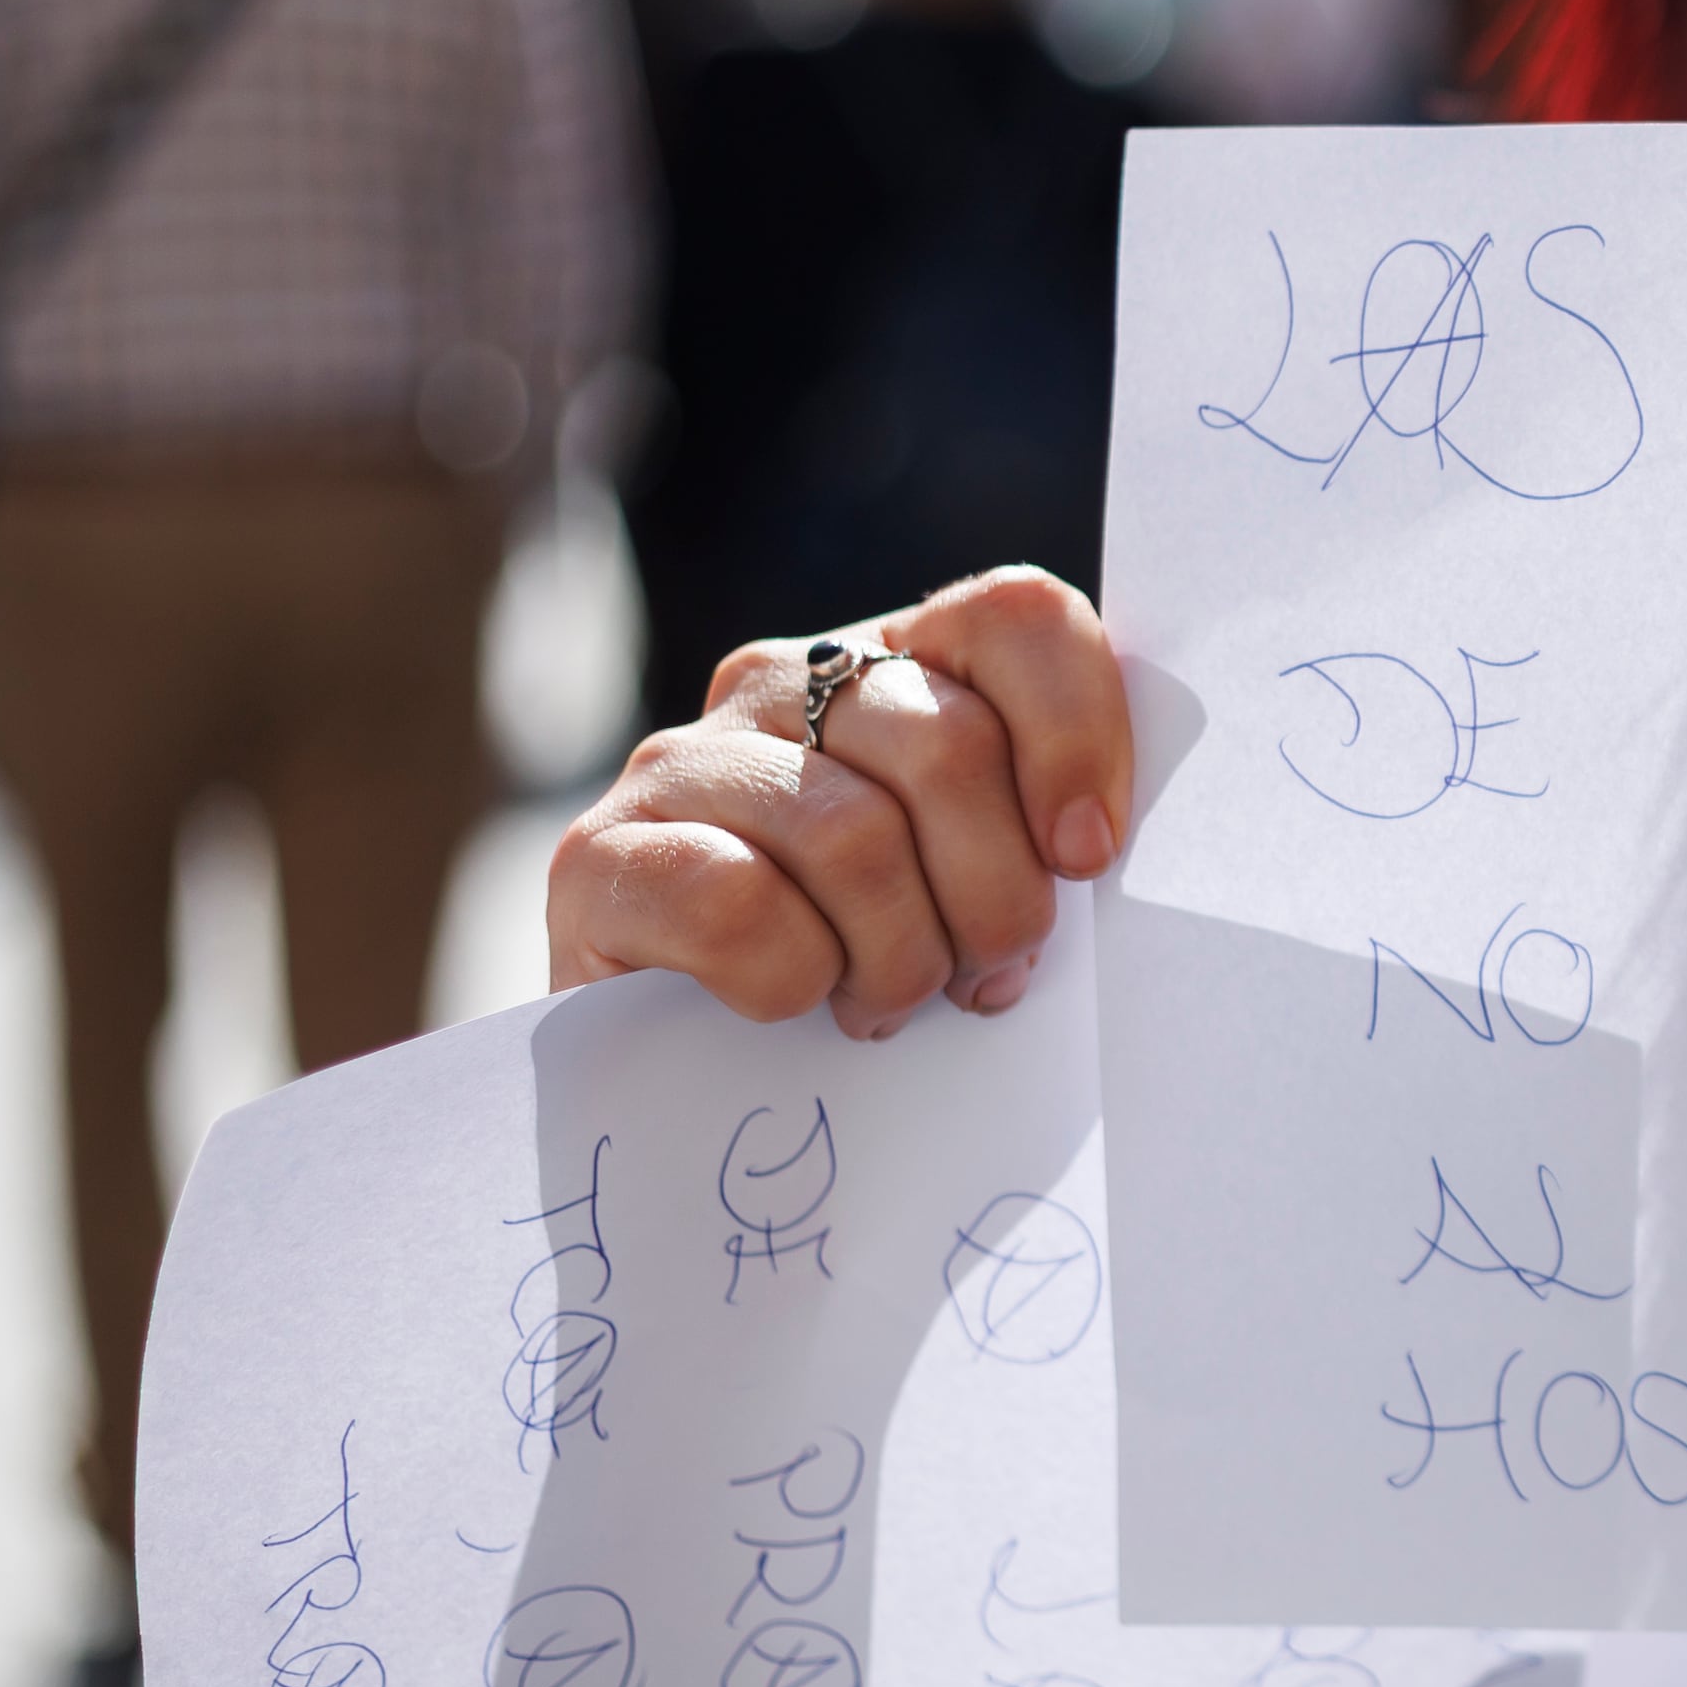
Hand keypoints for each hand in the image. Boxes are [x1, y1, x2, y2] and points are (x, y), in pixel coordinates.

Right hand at [549, 566, 1133, 1034]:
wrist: (682, 1071)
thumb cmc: (866, 968)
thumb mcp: (974, 883)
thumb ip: (1034, 830)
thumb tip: (1092, 845)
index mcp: (894, 663)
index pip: (1017, 615)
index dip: (1077, 735)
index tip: (1087, 857)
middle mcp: (781, 682)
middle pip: (950, 745)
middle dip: (997, 894)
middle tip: (986, 975)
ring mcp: (680, 761)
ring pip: (852, 836)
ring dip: (900, 957)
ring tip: (890, 1006)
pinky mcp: (595, 856)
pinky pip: (738, 904)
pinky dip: (792, 979)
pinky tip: (790, 1006)